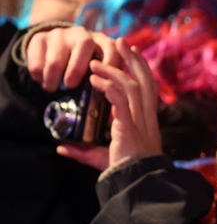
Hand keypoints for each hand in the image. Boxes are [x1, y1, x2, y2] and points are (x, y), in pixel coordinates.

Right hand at [25, 25, 119, 92]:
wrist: (55, 46)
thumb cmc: (83, 64)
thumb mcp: (96, 67)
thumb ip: (102, 78)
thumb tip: (102, 100)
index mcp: (102, 42)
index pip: (111, 47)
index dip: (110, 62)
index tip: (104, 79)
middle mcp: (82, 35)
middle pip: (84, 45)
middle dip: (76, 69)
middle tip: (70, 85)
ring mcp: (60, 35)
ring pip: (56, 59)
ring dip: (53, 78)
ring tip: (51, 88)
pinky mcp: (39, 38)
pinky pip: (37, 61)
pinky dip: (38, 75)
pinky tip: (42, 80)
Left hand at [57, 39, 161, 170]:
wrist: (136, 181)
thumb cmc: (125, 171)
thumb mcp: (101, 157)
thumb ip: (83, 150)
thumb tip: (61, 147)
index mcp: (146, 120)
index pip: (148, 88)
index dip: (142, 69)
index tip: (133, 53)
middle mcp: (146, 117)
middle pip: (144, 80)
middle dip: (133, 59)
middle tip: (121, 41)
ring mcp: (139, 120)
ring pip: (131, 86)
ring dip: (113, 71)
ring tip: (95, 63)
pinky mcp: (128, 126)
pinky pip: (120, 100)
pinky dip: (108, 87)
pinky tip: (95, 81)